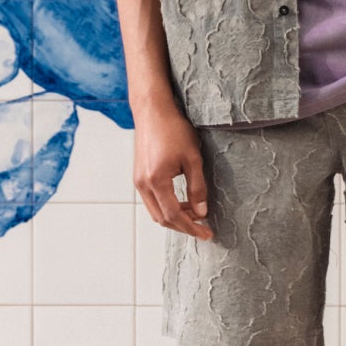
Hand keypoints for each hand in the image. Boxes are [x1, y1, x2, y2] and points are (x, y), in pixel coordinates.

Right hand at [133, 105, 212, 239]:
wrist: (152, 111)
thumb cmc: (173, 129)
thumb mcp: (192, 158)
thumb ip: (198, 188)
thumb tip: (202, 212)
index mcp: (156, 181)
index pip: (174, 216)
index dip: (192, 228)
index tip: (207, 234)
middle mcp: (143, 184)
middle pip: (162, 218)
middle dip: (183, 226)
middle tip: (203, 227)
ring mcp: (138, 181)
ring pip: (155, 211)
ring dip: (175, 217)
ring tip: (195, 213)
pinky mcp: (138, 176)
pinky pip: (152, 201)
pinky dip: (166, 206)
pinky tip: (182, 201)